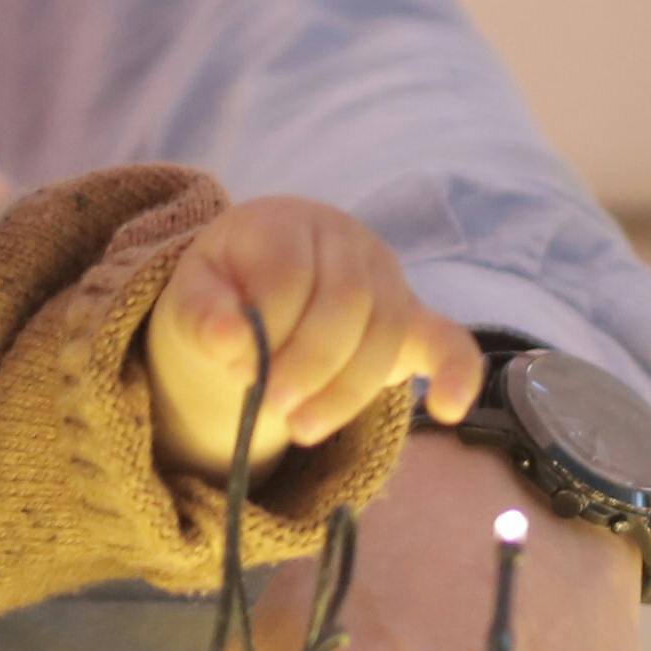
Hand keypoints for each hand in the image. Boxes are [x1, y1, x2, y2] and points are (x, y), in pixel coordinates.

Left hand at [145, 201, 481, 489]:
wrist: (255, 290)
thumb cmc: (225, 293)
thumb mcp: (194, 299)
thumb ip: (203, 316)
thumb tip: (229, 338)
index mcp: (286, 222)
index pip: (290, 273)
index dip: (266, 329)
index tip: (238, 368)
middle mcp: (345, 240)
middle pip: (346, 301)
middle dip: (309, 364)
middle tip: (272, 407)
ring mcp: (386, 277)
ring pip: (386, 331)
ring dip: (347, 389)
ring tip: (302, 428)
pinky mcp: (411, 318)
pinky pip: (447, 340)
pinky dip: (455, 374)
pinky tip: (448, 410)